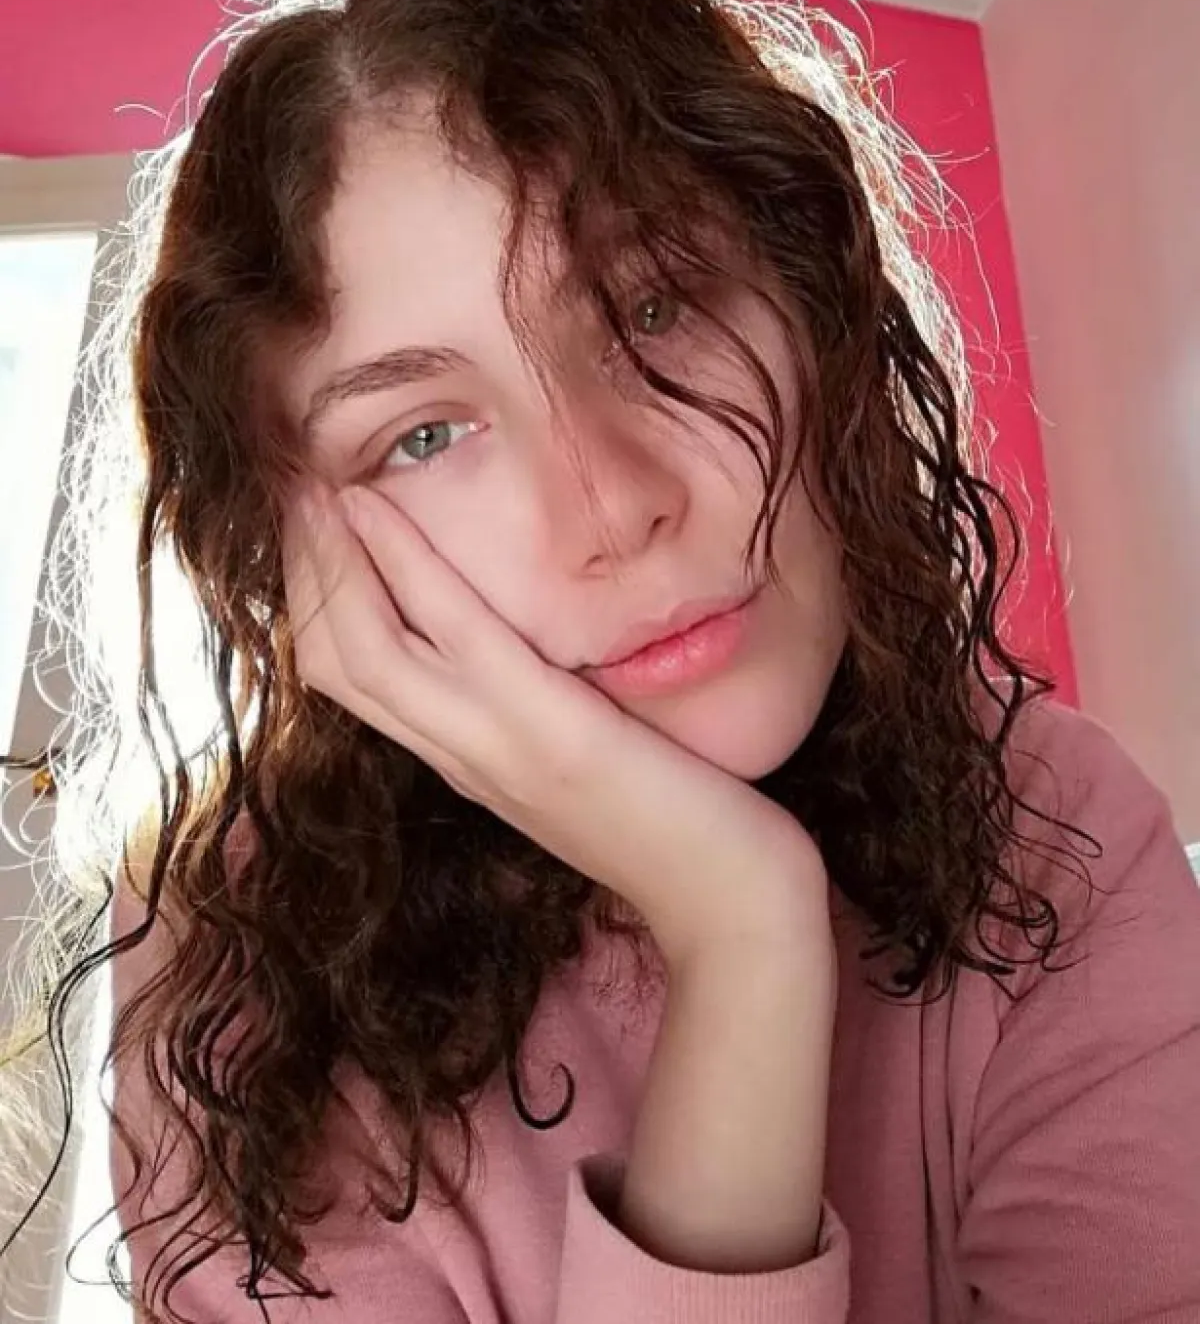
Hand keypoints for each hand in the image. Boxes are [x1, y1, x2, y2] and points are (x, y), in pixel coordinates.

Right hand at [282, 479, 828, 966]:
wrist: (730, 904)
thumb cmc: (671, 826)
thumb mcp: (578, 763)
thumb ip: (532, 716)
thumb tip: (517, 649)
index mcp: (463, 760)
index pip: (350, 681)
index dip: (313, 603)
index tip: (304, 532)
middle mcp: (458, 755)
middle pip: (333, 660)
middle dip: (300, 573)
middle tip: (285, 491)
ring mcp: (495, 745)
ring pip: (363, 649)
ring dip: (324, 561)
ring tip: (307, 486)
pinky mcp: (546, 730)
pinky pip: (454, 633)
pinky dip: (401, 564)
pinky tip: (373, 508)